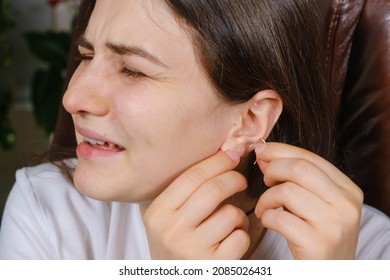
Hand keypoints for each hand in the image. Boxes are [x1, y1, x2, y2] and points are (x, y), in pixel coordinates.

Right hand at [143, 151, 249, 258]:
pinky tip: (231, 241)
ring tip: (231, 223)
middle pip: (213, 189)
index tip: (232, 155)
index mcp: (158, 212)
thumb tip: (224, 156)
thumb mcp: (167, 218)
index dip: (217, 162)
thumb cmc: (175, 246)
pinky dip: (241, 235)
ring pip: (231, 214)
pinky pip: (240, 237)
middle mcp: (171, 230)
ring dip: (238, 215)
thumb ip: (185, 193)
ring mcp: (191, 249)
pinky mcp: (213, 265)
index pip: (192, 176)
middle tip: (241, 180)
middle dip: (234, 178)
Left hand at [254, 142, 363, 258]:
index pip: (310, 158)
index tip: (262, 152)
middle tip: (265, 180)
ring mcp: (334, 225)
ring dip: (266, 198)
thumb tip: (265, 153)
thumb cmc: (317, 234)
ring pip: (286, 191)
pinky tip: (268, 221)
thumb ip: (296, 178)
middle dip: (273, 169)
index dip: (281, 151)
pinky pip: (280, 218)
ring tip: (264, 208)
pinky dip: (266, 217)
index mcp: (348, 189)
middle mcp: (346, 204)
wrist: (330, 273)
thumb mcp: (315, 202)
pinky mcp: (318, 244)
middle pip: (299, 169)